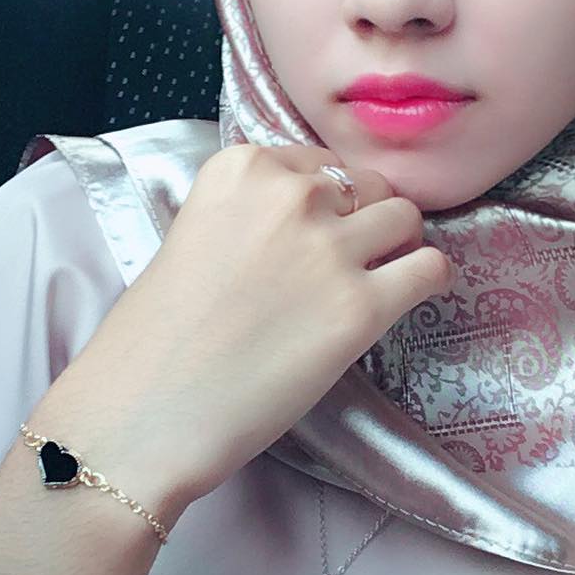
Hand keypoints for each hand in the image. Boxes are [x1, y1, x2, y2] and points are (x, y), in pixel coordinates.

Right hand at [58, 144, 450, 511]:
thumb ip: (246, 214)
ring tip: (380, 276)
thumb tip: (296, 223)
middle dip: (362, 217)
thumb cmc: (153, 338)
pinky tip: (410, 296)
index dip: (321, 200)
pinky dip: (428, 279)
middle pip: (364, 184)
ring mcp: (330, 249)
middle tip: (343, 260)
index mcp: (240, 167)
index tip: (310, 231)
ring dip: (397, 244)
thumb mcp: (191, 236)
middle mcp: (290, 194)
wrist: (144, 412)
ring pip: (404, 217)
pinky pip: (430, 269)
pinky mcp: (362, 307)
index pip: (315, 162)